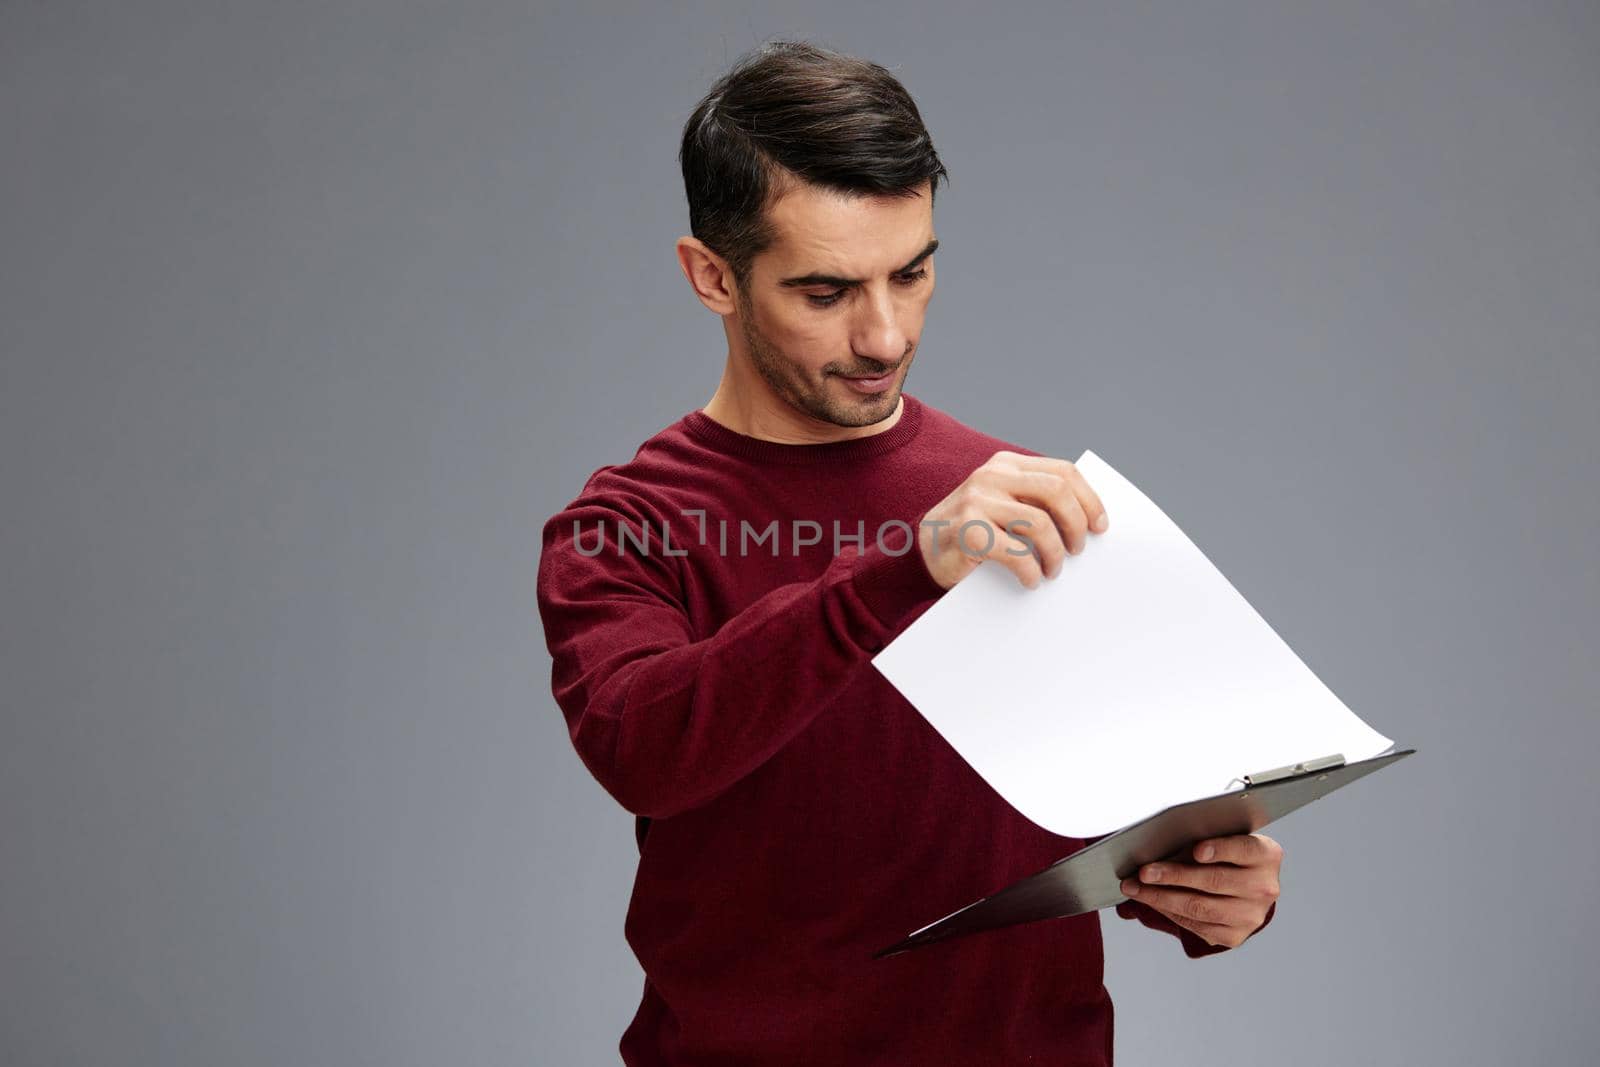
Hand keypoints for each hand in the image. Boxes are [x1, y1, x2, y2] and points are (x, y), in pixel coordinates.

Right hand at [917, 451, 1108, 589]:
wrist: (920, 552)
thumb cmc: (972, 532)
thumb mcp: (1002, 504)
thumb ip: (1033, 500)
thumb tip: (1087, 520)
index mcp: (1006, 464)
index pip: (1062, 471)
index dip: (1089, 499)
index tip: (1100, 527)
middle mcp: (991, 476)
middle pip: (1057, 491)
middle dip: (1076, 524)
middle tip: (1078, 550)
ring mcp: (977, 501)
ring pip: (1040, 524)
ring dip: (1054, 554)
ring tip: (1052, 570)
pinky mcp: (967, 531)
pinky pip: (1017, 553)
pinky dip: (1031, 571)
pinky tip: (1030, 580)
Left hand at [1119, 833, 1282, 948]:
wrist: (1245, 890)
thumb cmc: (1225, 857)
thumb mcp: (1220, 841)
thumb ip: (1197, 841)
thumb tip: (1155, 849)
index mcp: (1266, 855)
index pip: (1244, 849)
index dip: (1220, 849)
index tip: (1196, 850)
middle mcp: (1264, 887)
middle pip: (1215, 881)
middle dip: (1174, 876)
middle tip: (1145, 872)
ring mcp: (1252, 915)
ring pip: (1201, 907)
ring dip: (1162, 897)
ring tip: (1136, 888)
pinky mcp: (1234, 936)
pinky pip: (1196, 925)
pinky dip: (1168, 912)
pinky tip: (1150, 901)